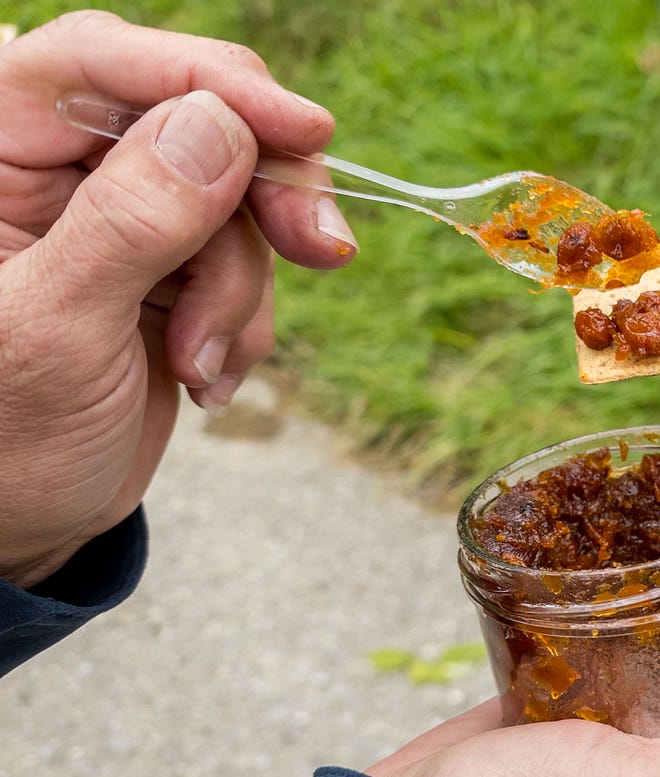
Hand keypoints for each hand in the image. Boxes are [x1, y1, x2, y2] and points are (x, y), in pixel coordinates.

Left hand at [0, 12, 357, 587]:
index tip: (304, 129)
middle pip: (196, 119)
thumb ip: (131, 222)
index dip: (206, 78)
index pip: (100, 65)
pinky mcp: (169, 268)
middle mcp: (56, 170)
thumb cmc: (1, 439)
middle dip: (264, 193)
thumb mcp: (57, 330)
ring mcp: (122, 219)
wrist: (28, 521)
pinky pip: (249, 263)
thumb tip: (216, 126)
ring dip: (240, 293)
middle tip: (322, 251)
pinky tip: (204, 380)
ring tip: (197, 368)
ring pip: (237, 202)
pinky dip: (244, 325)